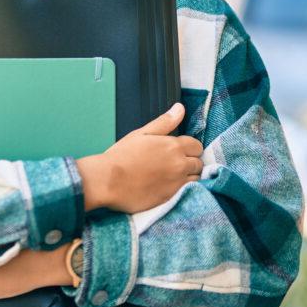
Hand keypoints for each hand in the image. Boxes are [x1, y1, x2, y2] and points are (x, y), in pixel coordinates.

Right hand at [76, 102, 202, 213]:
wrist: (108, 180)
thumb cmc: (121, 155)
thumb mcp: (141, 133)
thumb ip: (164, 121)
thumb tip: (180, 108)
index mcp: (173, 146)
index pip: (196, 146)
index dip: (188, 147)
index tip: (177, 150)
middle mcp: (180, 164)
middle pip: (198, 162)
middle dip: (189, 161)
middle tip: (172, 163)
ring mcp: (177, 183)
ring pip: (196, 178)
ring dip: (188, 175)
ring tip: (171, 175)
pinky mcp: (172, 198)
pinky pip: (188, 192)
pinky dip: (183, 188)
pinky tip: (169, 186)